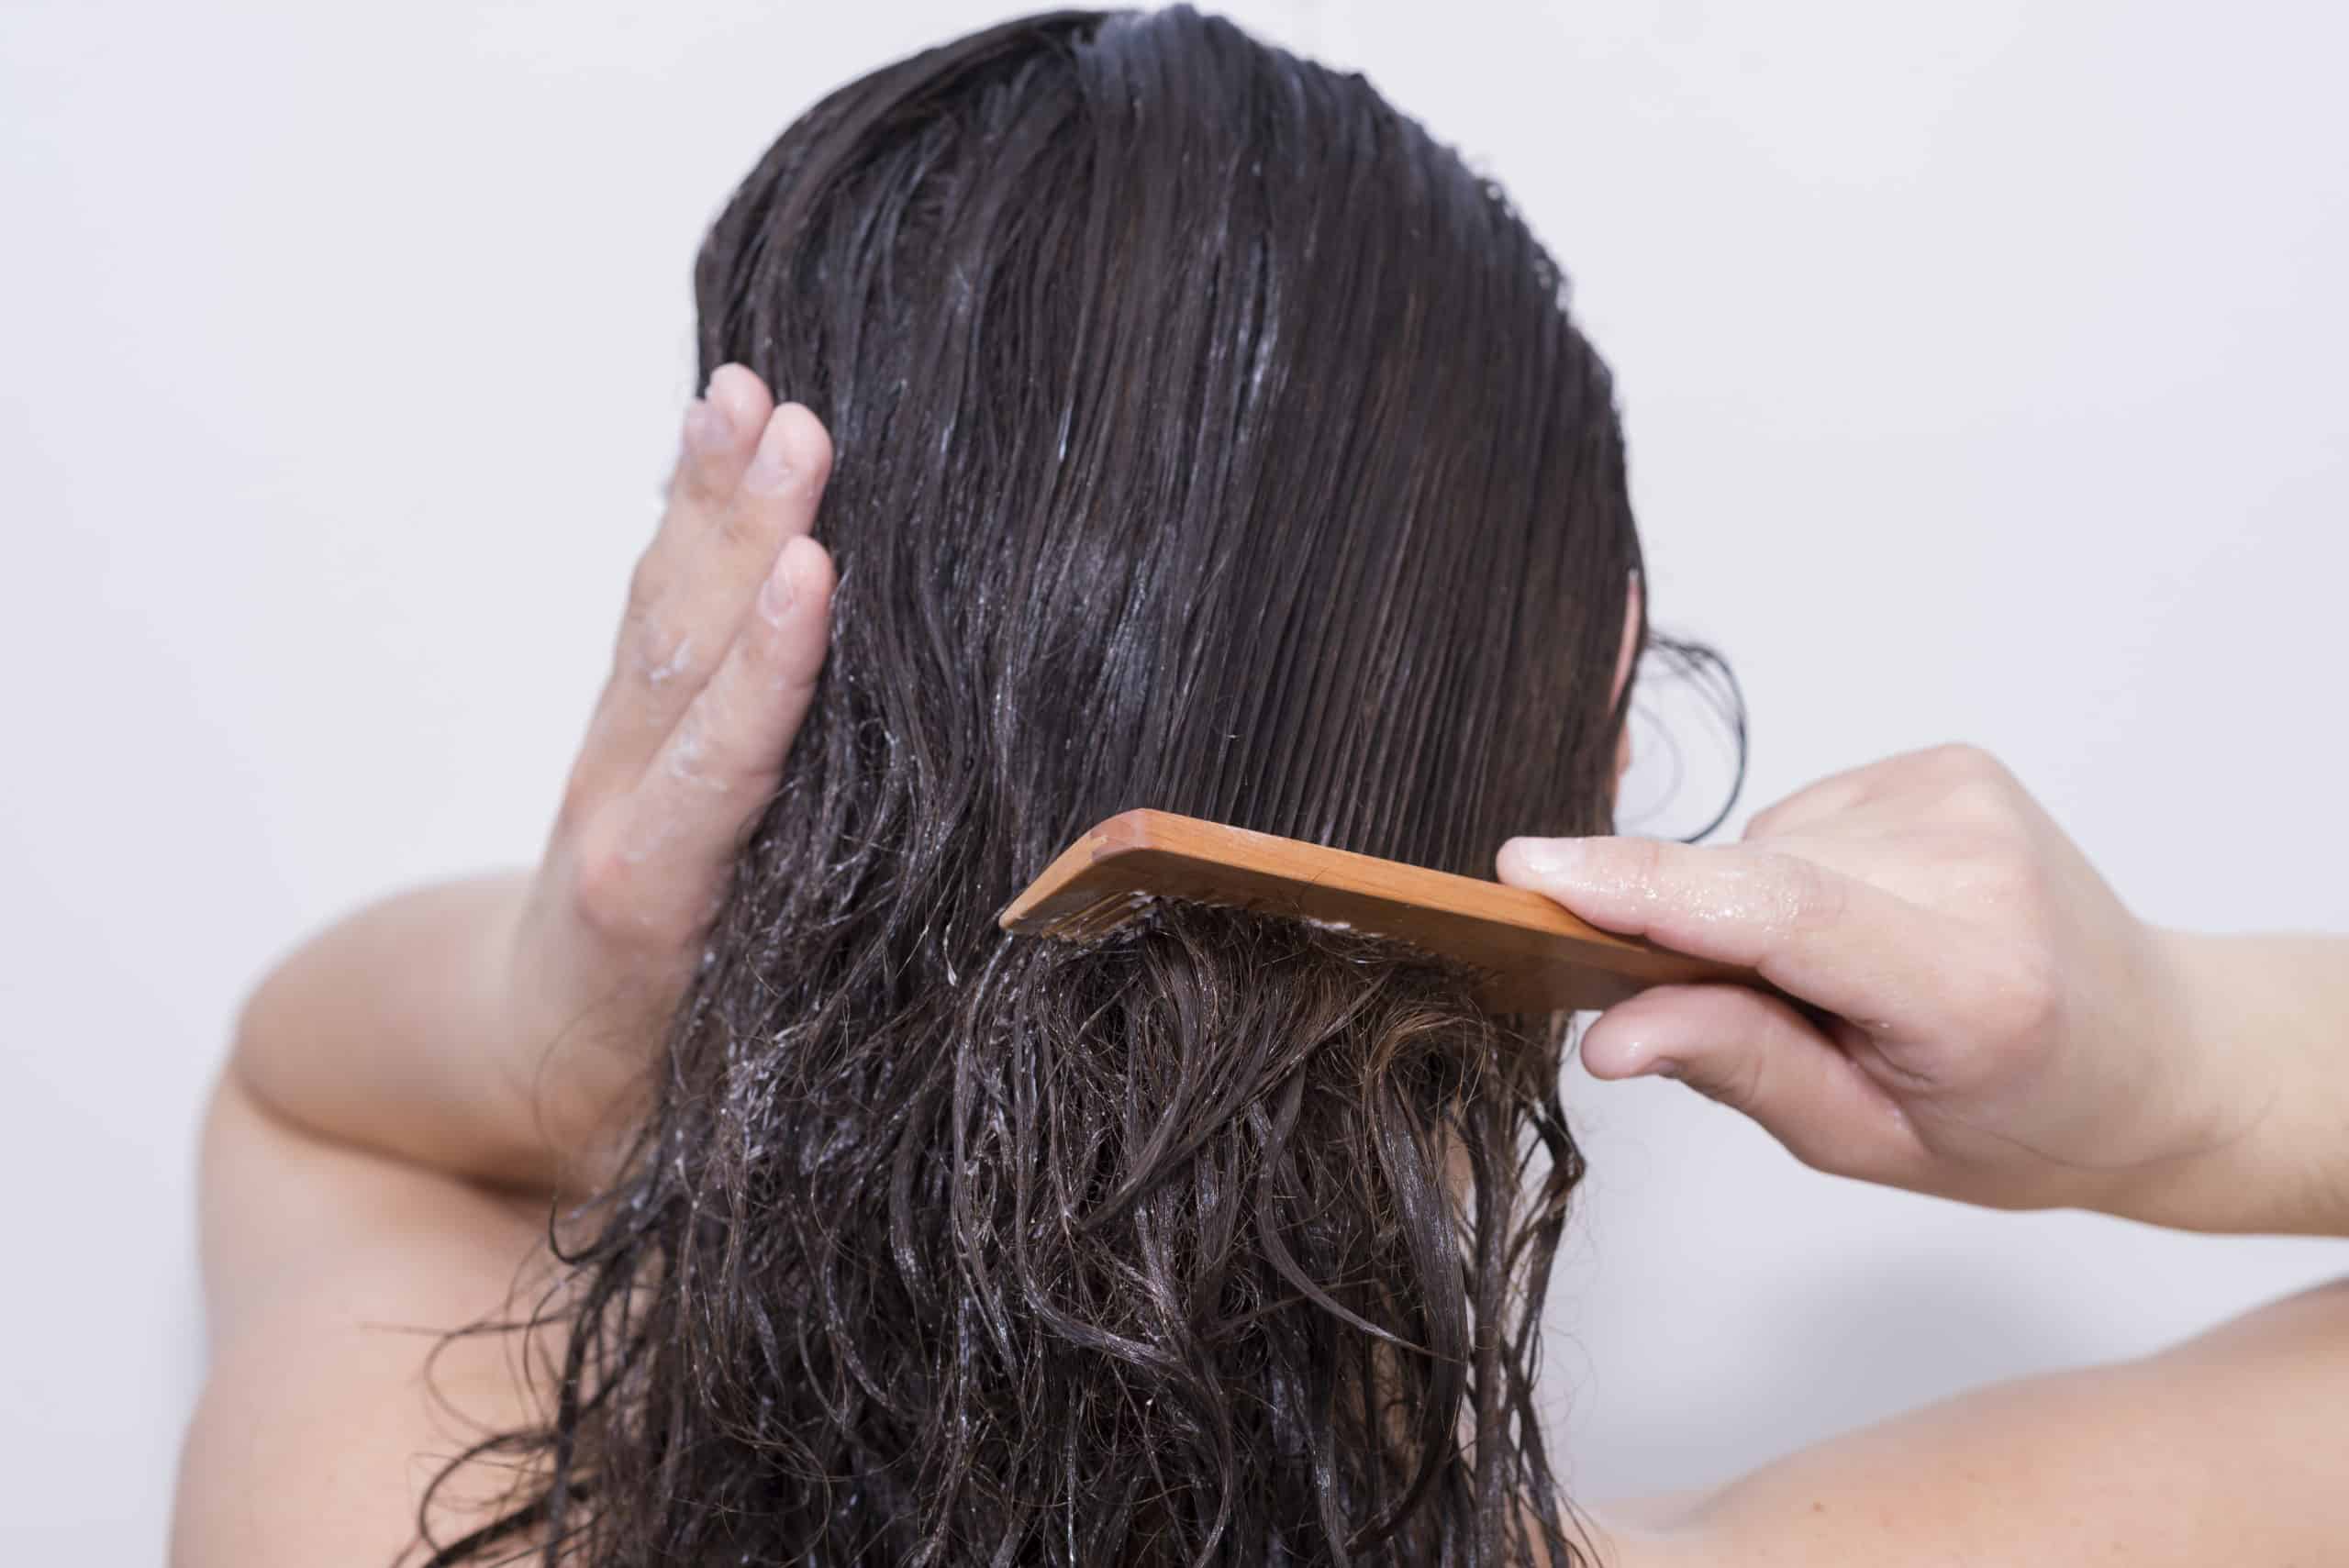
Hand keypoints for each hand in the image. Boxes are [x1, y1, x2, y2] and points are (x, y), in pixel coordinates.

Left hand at [505, 366, 835, 1140]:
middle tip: (801, 427)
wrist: (512, 1068)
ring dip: (710, 501)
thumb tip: (940, 1021)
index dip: (762, 677)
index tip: (811, 577)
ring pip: (664, 614)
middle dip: (742, 538)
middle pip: (684, 657)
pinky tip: (717, 447)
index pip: (714, 772)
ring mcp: (618, 759)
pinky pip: (655, 615)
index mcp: (647, 907)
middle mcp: (622, 810)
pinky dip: (689, 524)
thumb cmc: (630, 1097)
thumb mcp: (695, 1106)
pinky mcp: (629, 730)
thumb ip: (785, 1048)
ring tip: (751, 394)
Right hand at [1497, 744, 2261, 1227]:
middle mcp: (1977, 867)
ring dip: (1760, 912)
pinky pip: (1799, 819)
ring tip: (1850, 979)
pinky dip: (1796, 875)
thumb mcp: (1872, 1141)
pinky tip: (1869, 923)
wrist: (2160, 1053)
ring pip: (1763, 846)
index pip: (1776, 912)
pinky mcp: (1948, 760)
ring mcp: (1966, 797)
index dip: (1644, 888)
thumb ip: (1739, 1068)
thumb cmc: (2022, 1116)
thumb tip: (1607, 1031)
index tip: (1530, 872)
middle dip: (1697, 939)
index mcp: (1973, 984)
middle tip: (1776, 1020)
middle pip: (1750, 878)